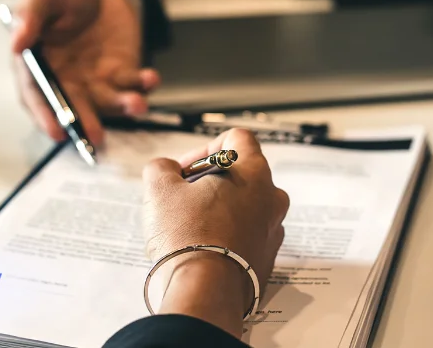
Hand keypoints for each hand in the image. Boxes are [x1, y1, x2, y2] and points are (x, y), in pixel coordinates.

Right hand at [11, 0, 159, 144]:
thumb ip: (30, 16)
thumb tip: (17, 43)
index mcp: (37, 65)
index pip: (37, 96)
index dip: (46, 116)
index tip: (56, 133)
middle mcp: (65, 79)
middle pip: (74, 106)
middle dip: (86, 122)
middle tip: (97, 137)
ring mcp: (95, 78)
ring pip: (108, 101)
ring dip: (122, 106)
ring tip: (136, 104)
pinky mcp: (121, 70)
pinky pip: (133, 83)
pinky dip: (143, 85)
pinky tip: (151, 78)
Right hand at [141, 129, 289, 336]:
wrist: (206, 294)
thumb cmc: (187, 237)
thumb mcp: (159, 189)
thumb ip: (161, 167)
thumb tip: (165, 169)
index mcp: (254, 172)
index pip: (237, 138)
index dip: (205, 147)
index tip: (185, 170)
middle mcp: (272, 198)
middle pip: (241, 174)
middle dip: (210, 182)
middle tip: (183, 199)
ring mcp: (272, 231)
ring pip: (244, 208)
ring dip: (218, 211)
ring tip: (189, 228)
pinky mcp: (267, 260)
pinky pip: (246, 238)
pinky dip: (226, 238)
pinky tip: (202, 250)